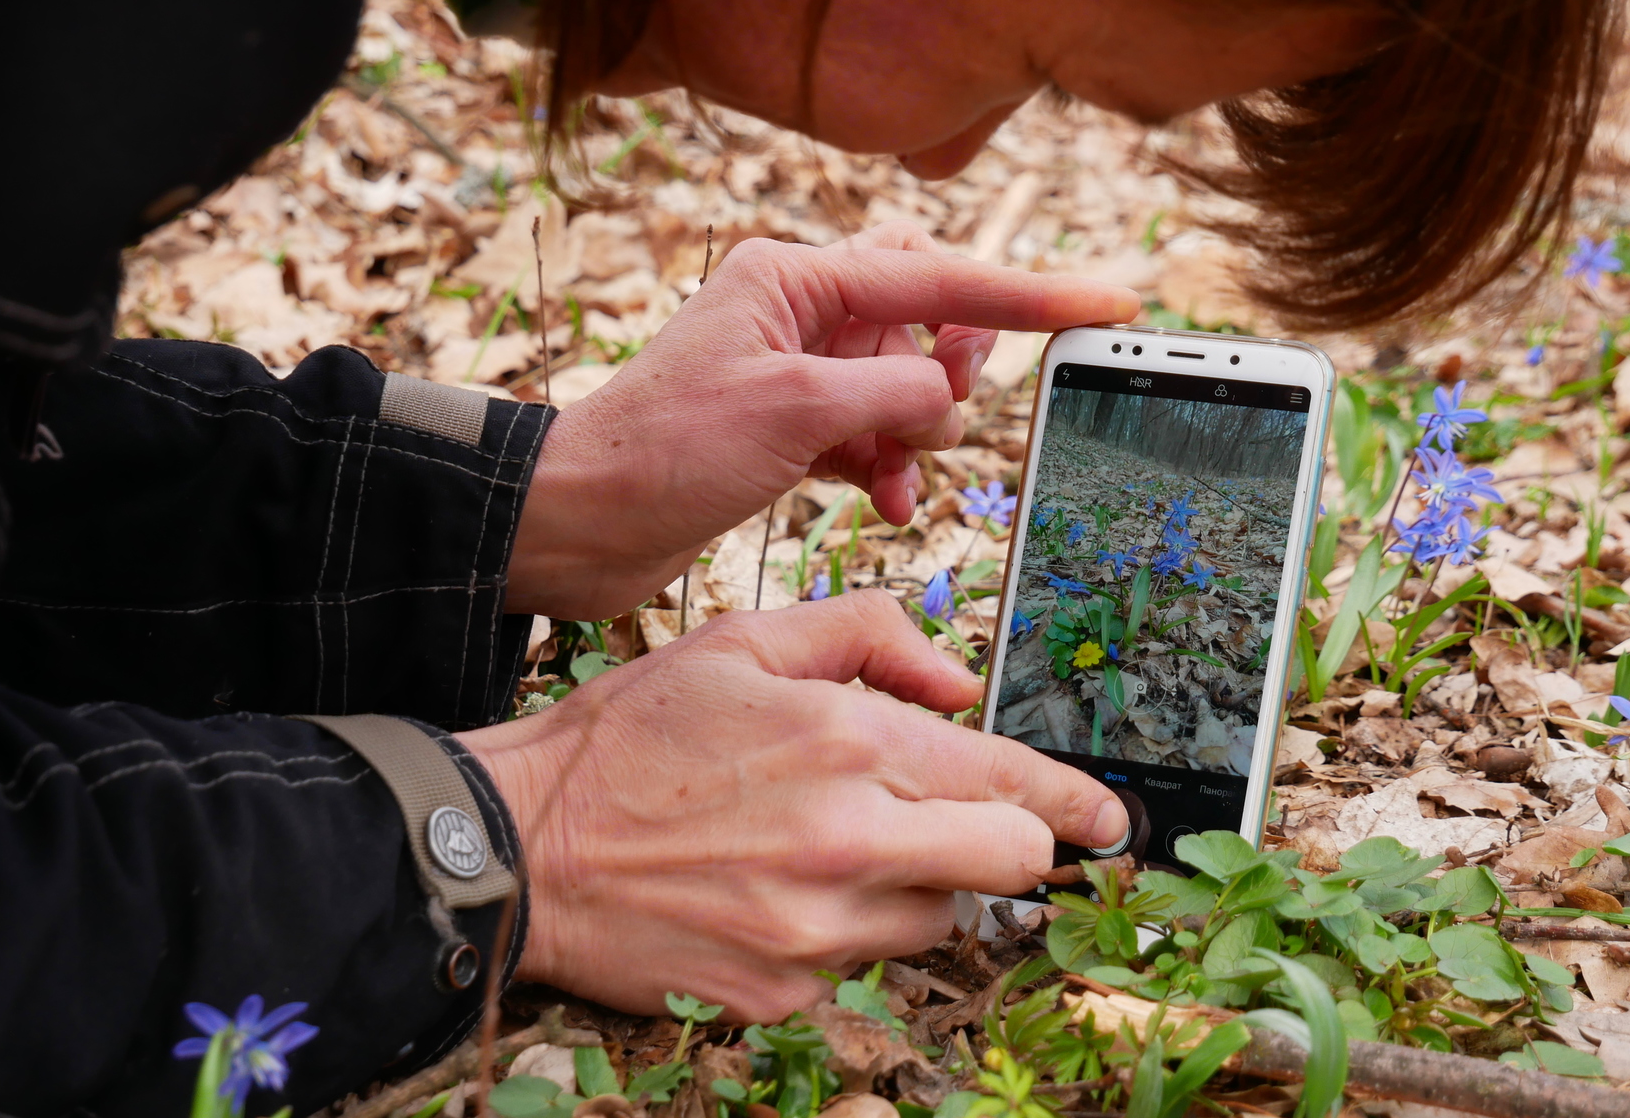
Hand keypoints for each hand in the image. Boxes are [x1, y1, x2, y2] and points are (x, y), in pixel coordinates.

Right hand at [457, 591, 1130, 1019]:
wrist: (519, 846)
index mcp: (848, 743)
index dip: (1076, 804)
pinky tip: (775, 894)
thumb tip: (959, 675)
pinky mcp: (783, 995)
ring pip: (937, 920)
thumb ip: (868, 635)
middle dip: (1012, 846)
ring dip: (915, 884)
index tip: (1110, 819)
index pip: (1012, 785)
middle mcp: (848, 842)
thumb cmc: (631, 736)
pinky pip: (860, 969)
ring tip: (829, 848)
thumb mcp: (744, 641)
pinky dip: (842, 933)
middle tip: (982, 831)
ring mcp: (816, 930)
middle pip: (1009, 866)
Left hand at [504, 222, 1139, 619]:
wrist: (582, 523)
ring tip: (896, 470)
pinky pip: (872, 431)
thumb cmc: (664, 452)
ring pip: (903, 382)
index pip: (939, 276)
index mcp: (794, 279)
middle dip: (952, 365)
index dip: (1031, 294)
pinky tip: (887, 499)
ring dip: (916, 430)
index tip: (1107, 303)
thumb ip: (894, 389)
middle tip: (940, 406)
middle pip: (925, 314)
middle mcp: (798, 313)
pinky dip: (889, 463)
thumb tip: (948, 390)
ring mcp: (795, 371)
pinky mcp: (788, 428)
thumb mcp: (797, 410)